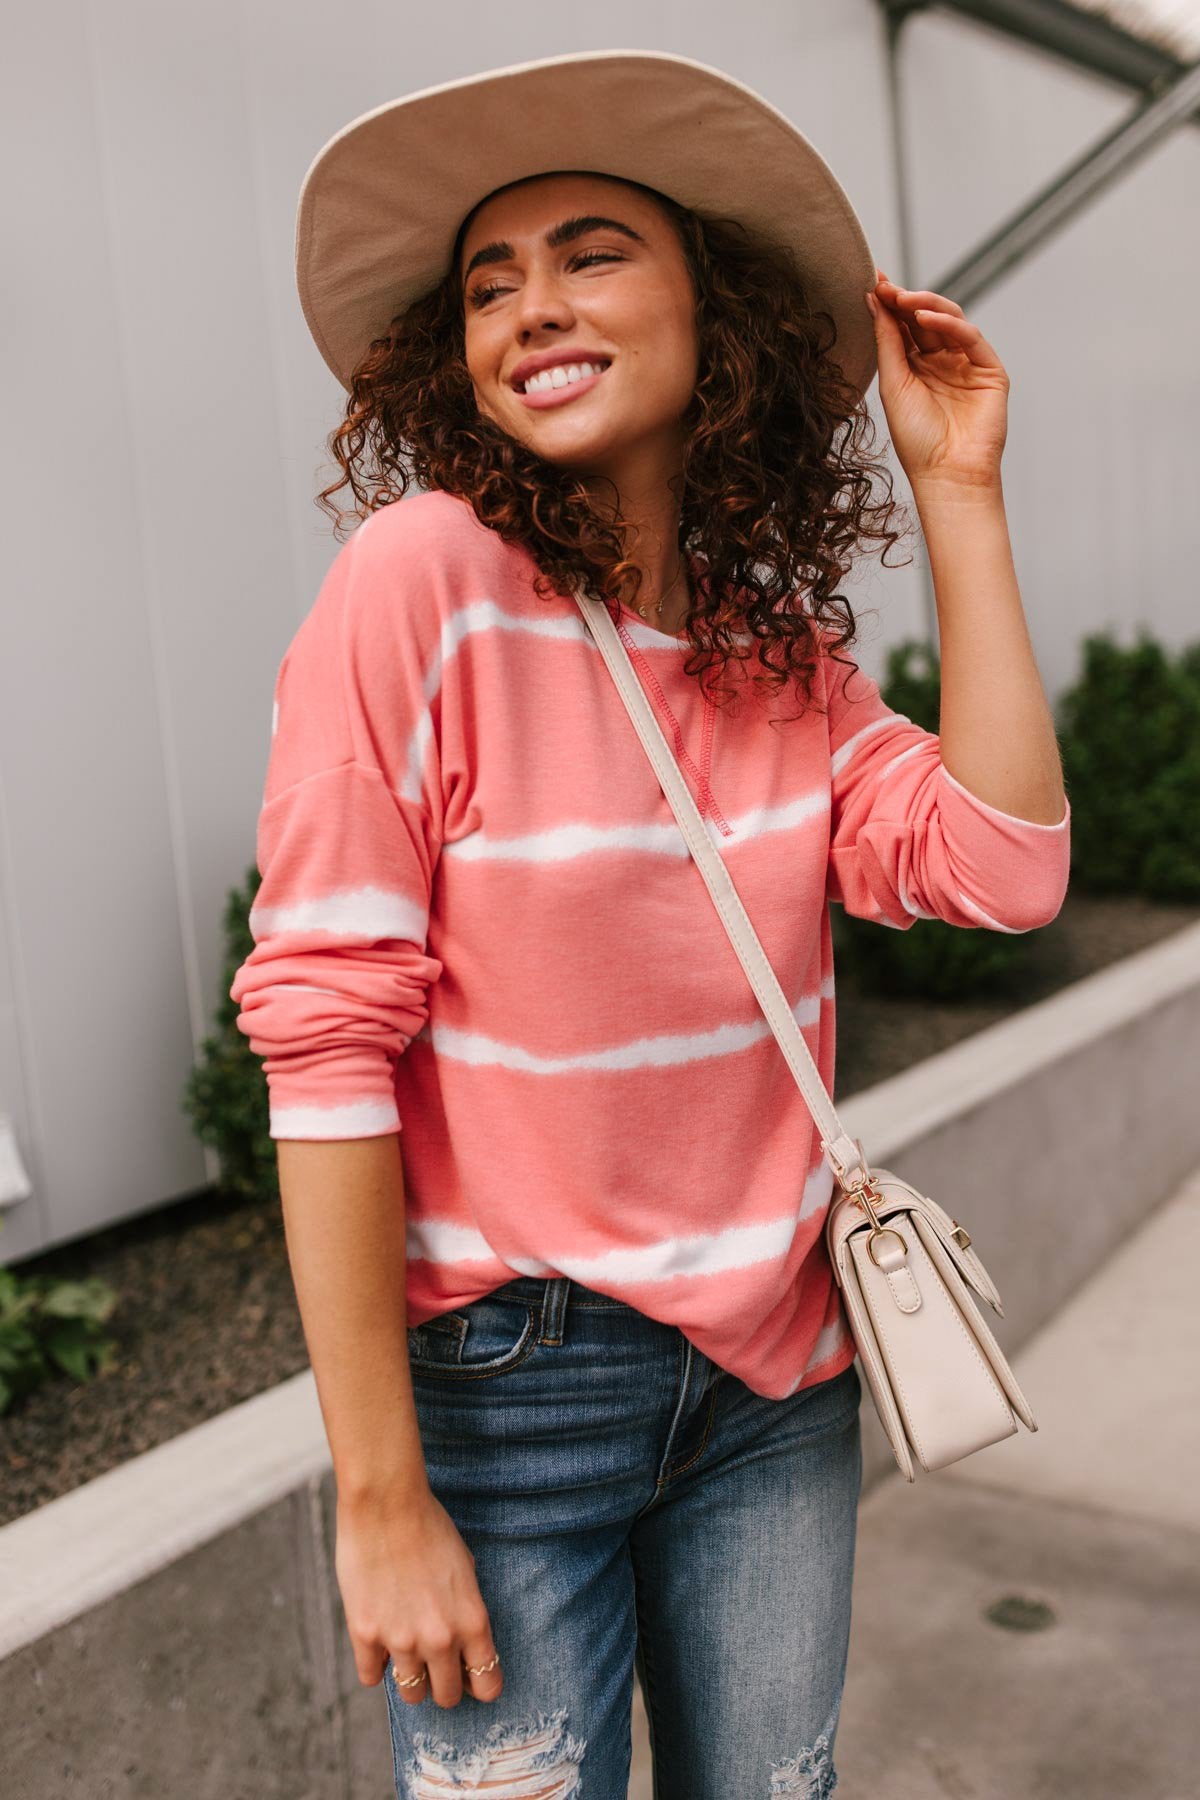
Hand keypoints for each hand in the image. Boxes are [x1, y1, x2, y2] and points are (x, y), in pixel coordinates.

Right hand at [335, 1486, 503, 1708]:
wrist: (386, 1503)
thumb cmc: (429, 1527)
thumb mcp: (465, 1569)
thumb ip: (465, 1611)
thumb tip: (461, 1644)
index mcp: (472, 1622)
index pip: (487, 1685)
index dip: (479, 1684)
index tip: (469, 1675)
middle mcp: (440, 1639)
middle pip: (447, 1697)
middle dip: (443, 1683)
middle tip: (434, 1664)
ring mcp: (401, 1641)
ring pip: (411, 1695)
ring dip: (410, 1677)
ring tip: (405, 1650)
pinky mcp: (365, 1635)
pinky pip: (371, 1677)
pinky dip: (375, 1665)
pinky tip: (378, 1641)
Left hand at [864, 270, 1008, 494]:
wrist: (946, 474)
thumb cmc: (916, 439)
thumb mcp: (893, 385)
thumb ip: (886, 342)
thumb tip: (872, 300)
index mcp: (915, 368)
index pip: (903, 327)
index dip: (889, 304)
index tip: (873, 283)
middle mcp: (941, 362)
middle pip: (924, 319)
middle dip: (905, 300)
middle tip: (885, 286)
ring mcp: (966, 364)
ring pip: (949, 320)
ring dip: (926, 305)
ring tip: (902, 298)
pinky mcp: (989, 370)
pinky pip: (970, 337)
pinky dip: (950, 323)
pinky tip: (927, 318)